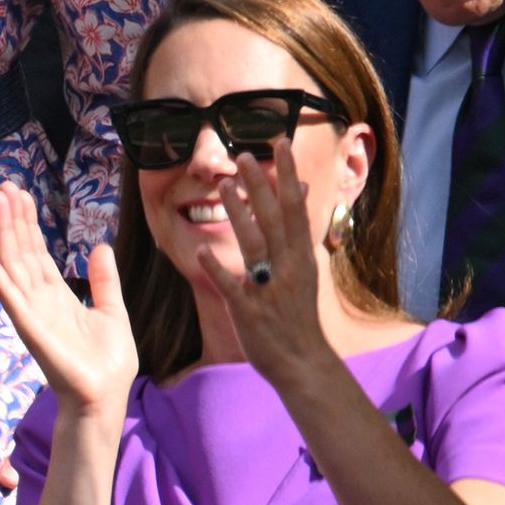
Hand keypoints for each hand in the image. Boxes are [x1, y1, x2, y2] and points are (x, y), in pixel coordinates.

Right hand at [0, 182, 136, 412]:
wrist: (105, 397)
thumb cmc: (107, 364)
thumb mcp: (112, 311)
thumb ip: (103, 281)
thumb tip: (100, 246)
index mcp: (57, 296)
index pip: (37, 253)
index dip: (28, 223)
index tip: (20, 194)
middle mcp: (38, 300)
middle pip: (20, 251)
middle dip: (12, 219)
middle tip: (2, 186)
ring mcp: (30, 312)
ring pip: (12, 263)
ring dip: (1, 232)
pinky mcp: (27, 325)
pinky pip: (7, 292)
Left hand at [196, 140, 330, 385]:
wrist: (302, 361)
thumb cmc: (296, 314)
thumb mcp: (303, 270)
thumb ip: (297, 231)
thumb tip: (300, 191)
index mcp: (300, 256)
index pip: (294, 208)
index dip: (287, 175)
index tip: (281, 143)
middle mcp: (287, 267)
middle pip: (273, 219)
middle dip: (260, 186)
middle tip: (244, 155)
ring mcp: (268, 288)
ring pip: (253, 243)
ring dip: (238, 213)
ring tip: (222, 185)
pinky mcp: (249, 310)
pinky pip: (231, 285)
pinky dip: (218, 268)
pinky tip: (201, 250)